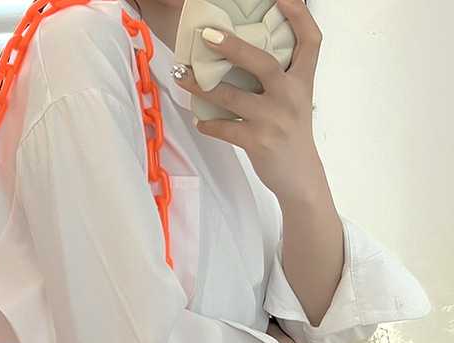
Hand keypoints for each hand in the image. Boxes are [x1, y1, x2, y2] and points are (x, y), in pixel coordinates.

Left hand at [173, 0, 326, 202]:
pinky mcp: (258, 142)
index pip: (311, 41)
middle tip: (207, 36)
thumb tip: (243, 55)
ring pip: (233, 97)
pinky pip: (226, 128)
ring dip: (202, 86)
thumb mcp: (295, 101)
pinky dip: (208, 124)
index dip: (299, 16)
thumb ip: (279, 78)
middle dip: (234, 48)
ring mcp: (273, 120)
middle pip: (264, 63)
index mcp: (302, 81)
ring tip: (182, 75)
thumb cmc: (291, 135)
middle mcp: (290, 97)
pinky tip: (198, 120)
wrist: (300, 177)